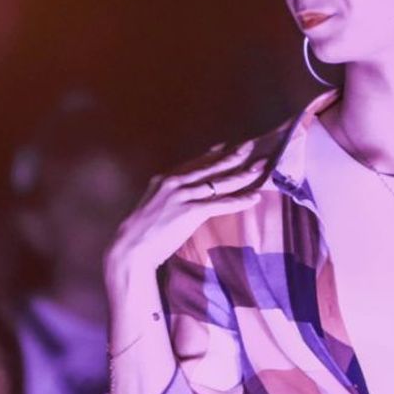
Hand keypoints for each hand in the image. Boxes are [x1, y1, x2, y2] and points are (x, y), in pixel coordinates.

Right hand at [104, 140, 266, 277]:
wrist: (131, 247)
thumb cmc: (142, 233)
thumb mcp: (154, 207)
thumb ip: (168, 198)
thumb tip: (183, 201)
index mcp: (165, 179)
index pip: (195, 163)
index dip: (214, 154)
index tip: (227, 146)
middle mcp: (175, 182)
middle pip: (211, 167)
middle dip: (234, 156)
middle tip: (252, 147)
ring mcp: (183, 195)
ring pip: (220, 182)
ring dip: (244, 175)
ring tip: (261, 169)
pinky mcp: (191, 211)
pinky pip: (221, 204)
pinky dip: (240, 200)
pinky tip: (254, 197)